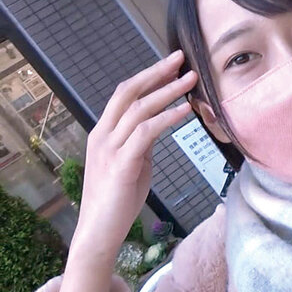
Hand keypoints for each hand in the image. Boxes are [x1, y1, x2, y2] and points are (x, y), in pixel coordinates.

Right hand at [72, 51, 196, 251]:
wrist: (99, 232)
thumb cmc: (117, 199)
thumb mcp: (132, 162)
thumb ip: (141, 142)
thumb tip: (160, 123)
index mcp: (103, 132)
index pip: (124, 94)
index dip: (149, 75)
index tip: (172, 63)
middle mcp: (103, 135)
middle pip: (128, 92)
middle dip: (157, 72)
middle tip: (182, 58)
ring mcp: (109, 149)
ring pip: (139, 109)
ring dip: (168, 92)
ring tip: (191, 81)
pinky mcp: (121, 165)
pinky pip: (146, 134)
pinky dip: (167, 118)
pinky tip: (184, 110)